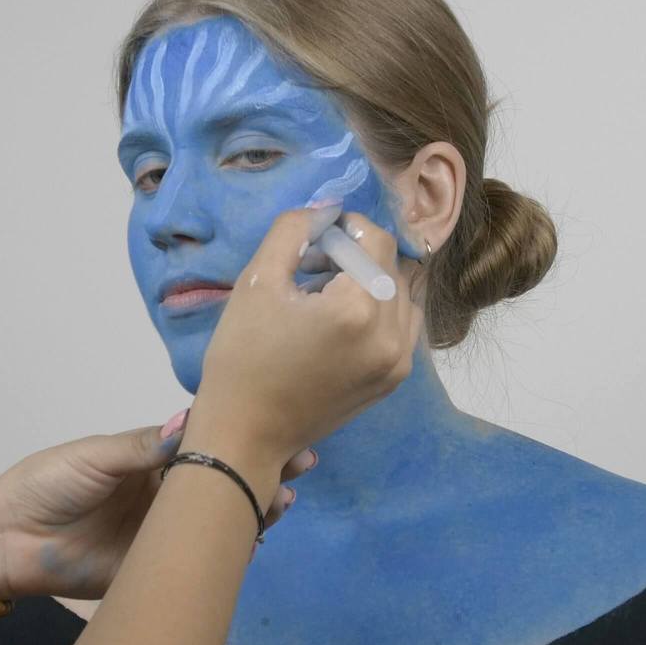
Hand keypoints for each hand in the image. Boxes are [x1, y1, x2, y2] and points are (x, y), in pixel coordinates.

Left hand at [0, 409, 317, 600]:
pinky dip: (228, 551)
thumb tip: (190, 420)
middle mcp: (166, 493)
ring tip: (283, 497)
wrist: (5, 540)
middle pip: (223, 481)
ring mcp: (164, 532)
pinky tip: (256, 538)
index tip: (281, 429)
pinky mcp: (156, 569)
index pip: (208, 445)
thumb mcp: (95, 456)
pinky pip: (197, 561)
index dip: (242, 438)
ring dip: (254, 507)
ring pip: (219, 520)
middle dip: (262, 471)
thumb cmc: (47, 483)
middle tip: (299, 464)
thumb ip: (144, 446)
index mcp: (153, 460)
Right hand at [184, 207, 422, 471]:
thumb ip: (294, 230)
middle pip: (392, 266)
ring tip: (327, 295)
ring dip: (372, 282)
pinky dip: (379, 311)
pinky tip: (340, 322)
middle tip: (314, 267)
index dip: (346, 228)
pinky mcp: (393, 380)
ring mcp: (398, 363)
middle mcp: (392, 336)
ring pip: (403, 295)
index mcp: (359, 309)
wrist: (246, 434)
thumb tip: (328, 209)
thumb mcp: (257, 282)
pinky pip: (402, 326)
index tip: (313, 239)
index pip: (376, 240)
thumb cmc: (242, 358)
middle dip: (358, 255)